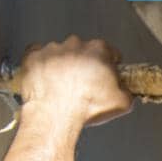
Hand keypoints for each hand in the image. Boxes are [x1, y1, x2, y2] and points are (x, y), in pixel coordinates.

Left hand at [13, 36, 132, 126]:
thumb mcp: (121, 103)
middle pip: (83, 50)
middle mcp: (75, 45)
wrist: (55, 115)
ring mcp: (52, 49)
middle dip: (85, 63)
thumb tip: (126, 93)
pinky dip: (41, 65)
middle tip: (84, 83)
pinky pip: (37, 55)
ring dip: (63, 64)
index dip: (109, 64)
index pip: (109, 52)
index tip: (107, 73)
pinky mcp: (34, 57)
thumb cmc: (84, 106)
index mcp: (98, 51)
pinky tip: (45, 79)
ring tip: (63, 85)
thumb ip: (127, 93)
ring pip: (60, 53)